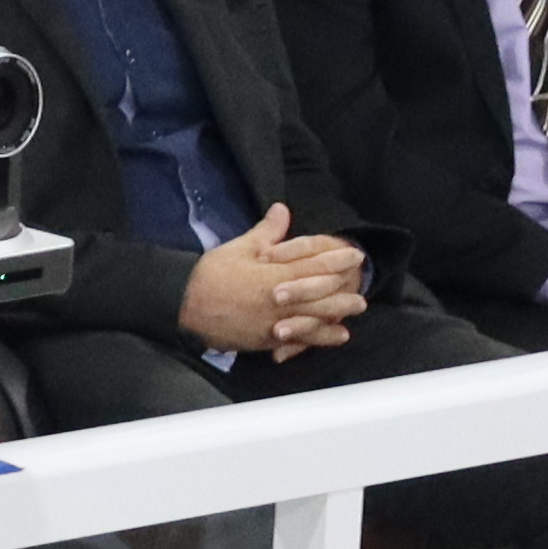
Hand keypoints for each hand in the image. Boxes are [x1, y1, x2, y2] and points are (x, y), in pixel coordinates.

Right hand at [179, 213, 370, 359]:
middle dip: (344, 287)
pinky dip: (321, 337)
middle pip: (322, 293)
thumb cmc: (210, 276)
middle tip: (362, 284)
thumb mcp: (237, 248)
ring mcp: (277, 322)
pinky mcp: (268, 338)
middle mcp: (282, 300)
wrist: (185, 309)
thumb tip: (282, 209)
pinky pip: (302, 339)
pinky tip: (337, 335)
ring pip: (317, 316)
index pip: (314, 265)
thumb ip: (266, 233)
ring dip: (339, 312)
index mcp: (275, 275)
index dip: (337, 259)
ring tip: (356, 309)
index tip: (354, 254)